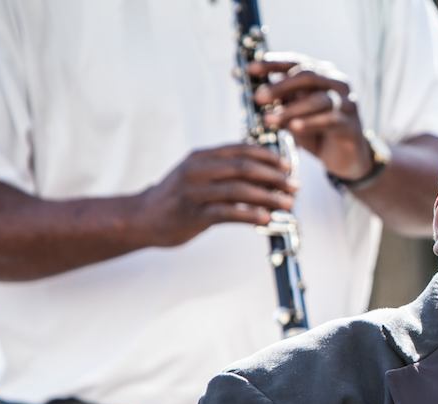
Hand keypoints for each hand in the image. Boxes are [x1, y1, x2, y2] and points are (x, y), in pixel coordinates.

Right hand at [136, 144, 296, 246]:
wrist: (144, 217)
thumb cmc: (179, 198)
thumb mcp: (199, 176)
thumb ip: (226, 172)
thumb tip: (266, 176)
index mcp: (202, 156)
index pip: (240, 149)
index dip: (267, 156)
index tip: (287, 166)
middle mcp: (197, 169)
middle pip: (243, 167)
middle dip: (274, 177)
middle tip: (294, 187)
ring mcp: (194, 192)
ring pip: (238, 190)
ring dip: (268, 197)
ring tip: (287, 204)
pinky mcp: (192, 214)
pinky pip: (227, 213)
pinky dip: (249, 215)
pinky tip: (266, 219)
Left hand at [250, 57, 372, 181]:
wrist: (345, 158)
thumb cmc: (316, 131)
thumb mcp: (292, 112)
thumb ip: (276, 99)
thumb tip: (245, 81)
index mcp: (321, 73)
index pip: (295, 61)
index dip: (272, 63)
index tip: (250, 69)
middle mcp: (337, 82)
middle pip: (307, 76)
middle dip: (280, 86)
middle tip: (258, 97)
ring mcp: (347, 102)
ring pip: (317, 100)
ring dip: (291, 109)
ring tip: (269, 119)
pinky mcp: (351, 124)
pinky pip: (330, 120)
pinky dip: (309, 123)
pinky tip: (293, 129)